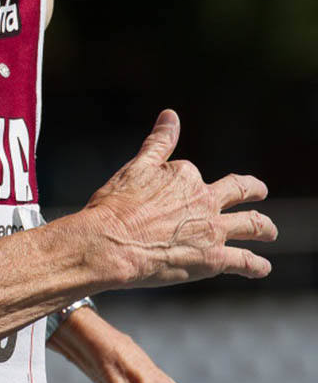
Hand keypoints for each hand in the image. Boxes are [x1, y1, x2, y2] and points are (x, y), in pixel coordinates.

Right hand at [86, 109, 276, 286]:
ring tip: (271, 231)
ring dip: (265, 227)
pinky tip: (263, 268)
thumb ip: (159, 142)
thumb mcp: (136, 167)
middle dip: (253, 189)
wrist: (112, 244)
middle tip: (261, 191)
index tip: (171, 195)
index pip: (192, 176)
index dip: (184, 184)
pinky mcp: (213, 259)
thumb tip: (171, 114)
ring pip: (252, 225)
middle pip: (240, 190)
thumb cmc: (116, 206)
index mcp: (185, 175)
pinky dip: (257, 265)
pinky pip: (244, 261)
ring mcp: (212, 230)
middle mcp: (205, 199)